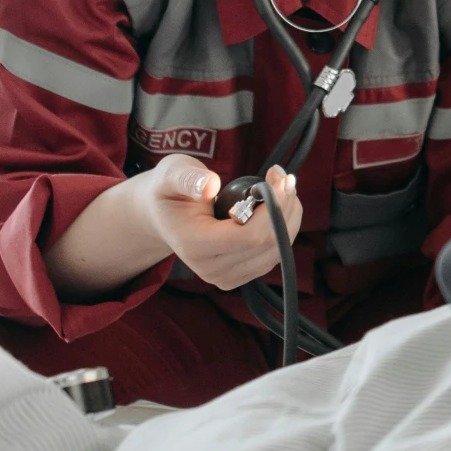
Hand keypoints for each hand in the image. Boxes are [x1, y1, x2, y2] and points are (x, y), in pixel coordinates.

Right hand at [134, 154, 302, 290]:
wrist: (162, 215)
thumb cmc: (169, 190)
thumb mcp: (172, 174)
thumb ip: (188, 178)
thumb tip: (210, 185)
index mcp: (194, 245)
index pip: (248, 236)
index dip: (273, 208)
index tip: (279, 178)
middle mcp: (210, 269)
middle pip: (268, 244)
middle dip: (285, 207)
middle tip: (283, 177)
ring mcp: (225, 277)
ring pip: (277, 251)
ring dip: (289, 216)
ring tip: (281, 186)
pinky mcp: (239, 275)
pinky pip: (274, 255)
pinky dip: (284, 228)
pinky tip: (278, 204)